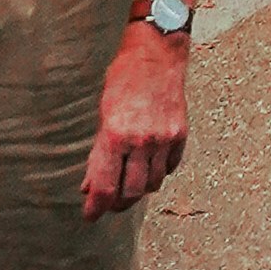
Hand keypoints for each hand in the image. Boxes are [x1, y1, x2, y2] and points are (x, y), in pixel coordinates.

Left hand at [83, 23, 192, 215]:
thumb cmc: (123, 80)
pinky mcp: (181, 134)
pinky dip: (159, 171)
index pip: (106, 186)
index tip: (91, 215)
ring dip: (140, 189)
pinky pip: (170, 167)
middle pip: (132, 193)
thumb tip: (89, 186)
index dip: (96, 207)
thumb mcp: (103, 115)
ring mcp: (164, 138)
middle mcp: (142, 141)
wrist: (156, 53)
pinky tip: (149, 164)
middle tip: (110, 202)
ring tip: (130, 183)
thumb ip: (97, 154)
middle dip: (119, 202)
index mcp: (116, 136)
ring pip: (153, 184)